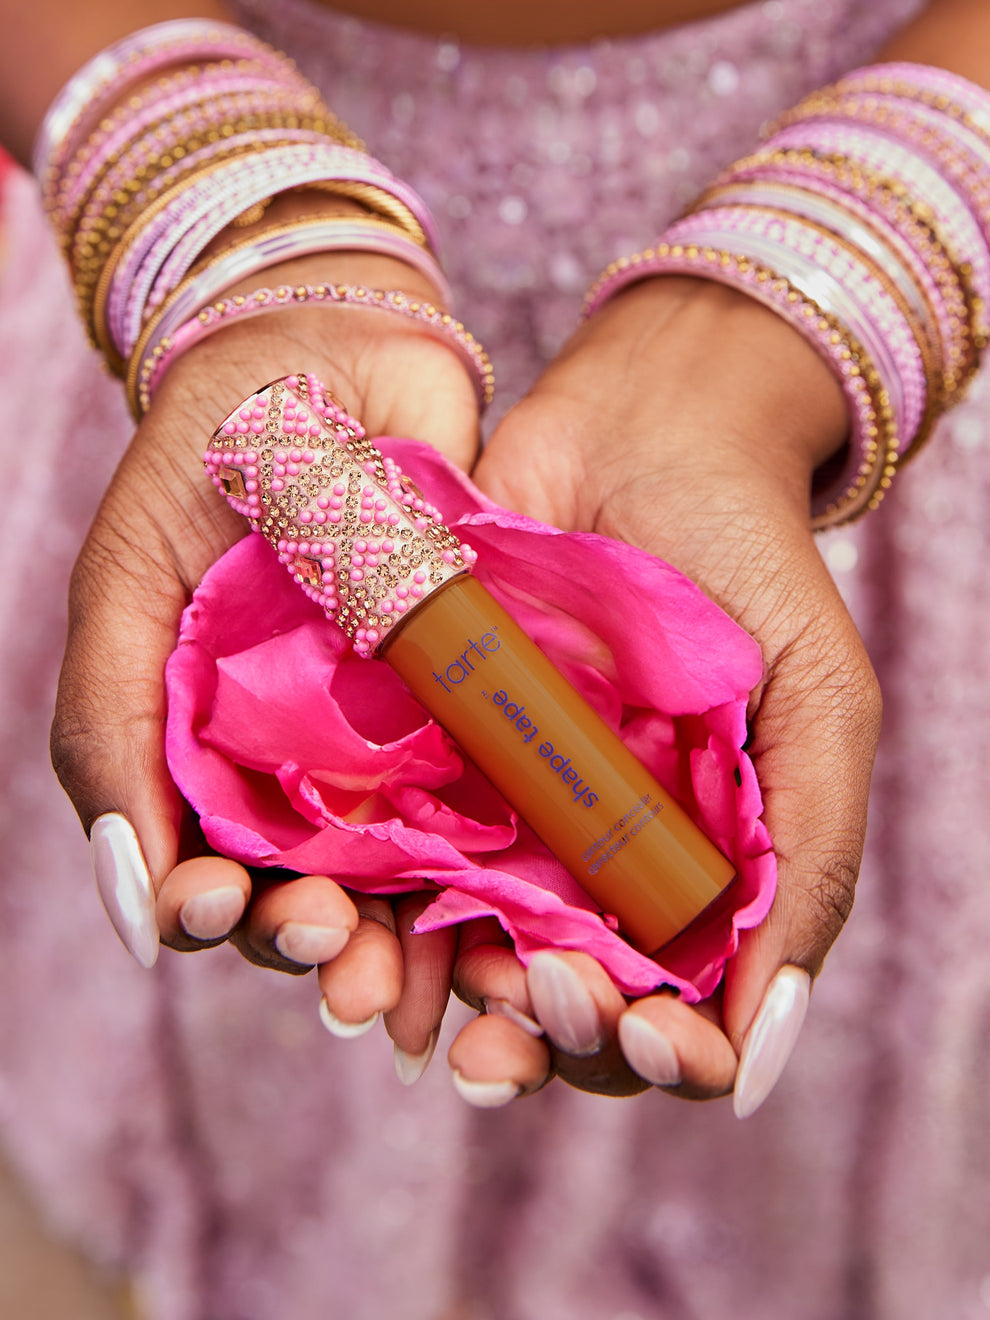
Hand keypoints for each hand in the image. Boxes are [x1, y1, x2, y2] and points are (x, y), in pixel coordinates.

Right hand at [51, 244, 476, 1068]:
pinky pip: (480, 813)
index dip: (205, 906)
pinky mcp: (474, 715)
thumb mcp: (131, 577)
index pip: (195, 862)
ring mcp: (388, 745)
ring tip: (399, 981)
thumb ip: (112, 725)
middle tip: (324, 951)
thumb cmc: (217, 452)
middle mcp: (293, 762)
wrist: (344, 354)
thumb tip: (138, 897)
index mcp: (201, 741)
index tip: (220, 910)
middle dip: (306, 940)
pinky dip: (483, 883)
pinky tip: (496, 936)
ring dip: (390, 944)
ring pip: (388, 880)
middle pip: (295, 891)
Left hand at [448, 276, 880, 1112]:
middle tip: (532, 1002)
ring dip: (445, 1003)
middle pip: (561, 1008)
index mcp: (697, 877)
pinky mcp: (425, 758)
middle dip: (545, 1037)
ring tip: (430, 999)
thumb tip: (759, 1058)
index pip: (673, 1020)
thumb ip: (808, 867)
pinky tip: (363, 931)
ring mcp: (508, 816)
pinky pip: (391, 861)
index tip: (647, 1034)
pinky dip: (374, 915)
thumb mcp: (818, 706)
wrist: (644, 430)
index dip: (661, 1053)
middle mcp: (596, 867)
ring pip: (466, 958)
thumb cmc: (750, 567)